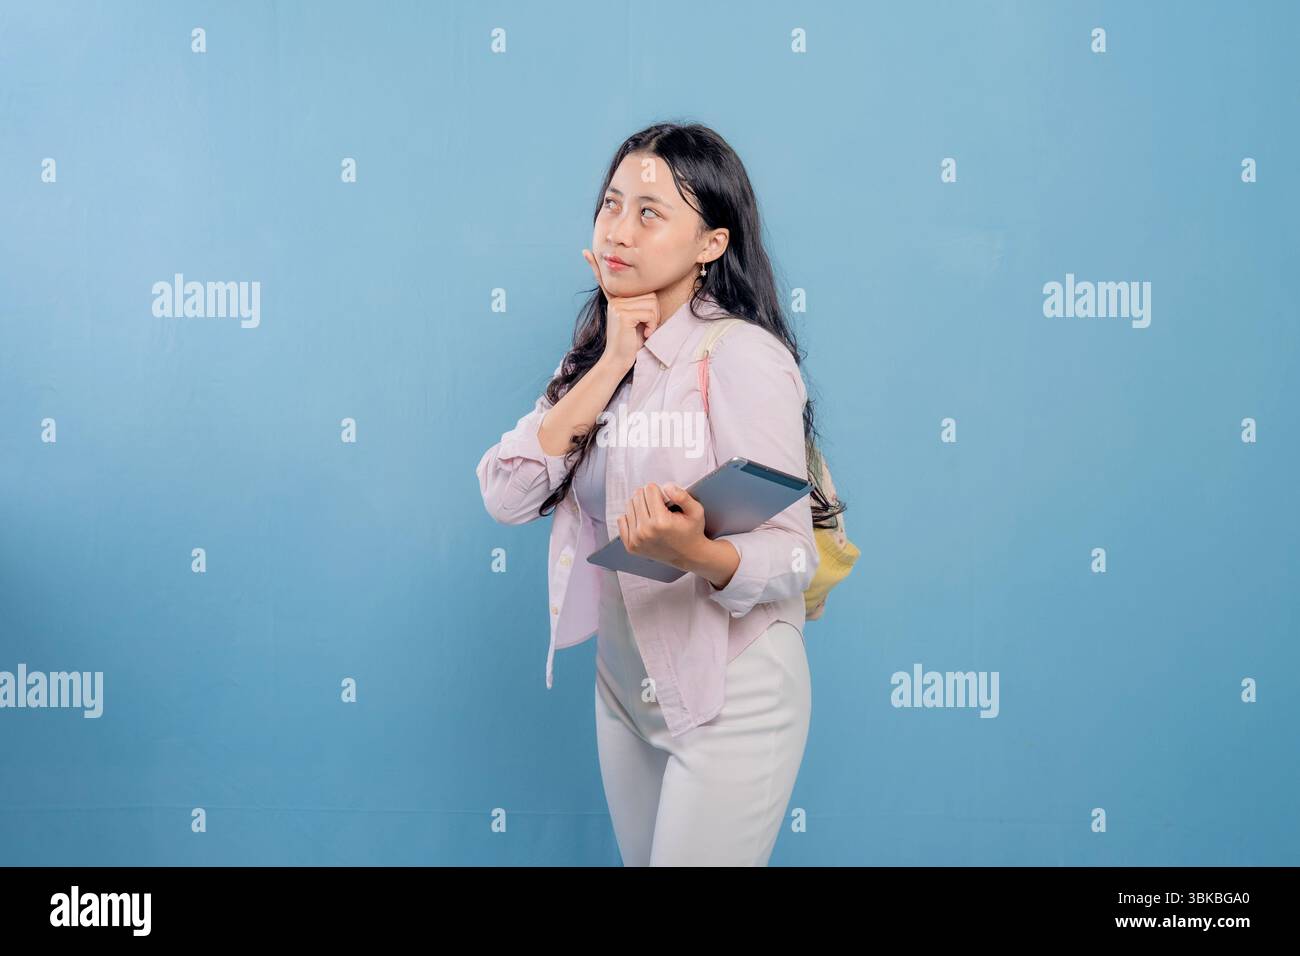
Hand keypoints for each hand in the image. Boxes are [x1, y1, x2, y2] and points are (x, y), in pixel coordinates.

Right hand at [582, 248, 660, 374]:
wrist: (619, 360)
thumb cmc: (630, 342)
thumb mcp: (634, 320)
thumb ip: (637, 307)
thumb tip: (648, 297)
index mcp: (615, 300)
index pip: (607, 281)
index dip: (595, 266)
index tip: (584, 252)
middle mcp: (614, 300)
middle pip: (647, 293)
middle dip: (653, 311)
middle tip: (647, 326)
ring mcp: (617, 306)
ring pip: (650, 302)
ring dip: (654, 319)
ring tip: (645, 330)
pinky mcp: (623, 314)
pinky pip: (649, 312)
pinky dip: (652, 324)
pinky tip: (644, 333)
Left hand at [617, 481, 706, 570]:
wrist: (688, 555)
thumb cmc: (692, 531)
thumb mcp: (696, 511)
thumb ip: (682, 496)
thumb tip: (666, 487)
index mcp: (661, 522)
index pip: (649, 490)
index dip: (659, 491)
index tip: (665, 499)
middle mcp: (646, 531)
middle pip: (638, 496)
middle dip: (649, 496)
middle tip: (660, 506)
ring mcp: (636, 540)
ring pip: (629, 505)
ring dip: (640, 505)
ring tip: (653, 514)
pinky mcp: (631, 545)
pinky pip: (622, 520)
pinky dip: (632, 517)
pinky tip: (644, 521)